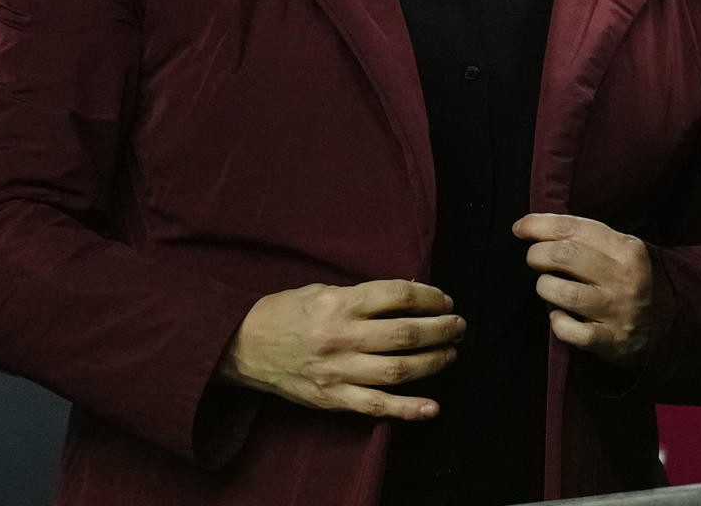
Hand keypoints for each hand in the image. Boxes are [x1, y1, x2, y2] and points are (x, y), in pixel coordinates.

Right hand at [214, 279, 462, 420]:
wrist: (241, 347)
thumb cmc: (285, 313)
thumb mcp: (323, 290)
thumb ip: (364, 295)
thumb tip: (410, 296)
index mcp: (340, 303)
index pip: (398, 296)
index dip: (429, 297)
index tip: (445, 300)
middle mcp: (342, 337)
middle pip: (405, 334)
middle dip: (440, 329)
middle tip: (459, 326)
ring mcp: (338, 371)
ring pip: (398, 370)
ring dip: (433, 362)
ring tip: (451, 353)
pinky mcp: (332, 398)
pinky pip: (376, 407)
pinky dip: (408, 409)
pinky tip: (432, 407)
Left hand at [515, 213, 652, 365]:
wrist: (667, 324)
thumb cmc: (629, 281)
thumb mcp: (621, 251)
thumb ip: (587, 238)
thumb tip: (537, 227)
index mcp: (626, 248)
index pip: (574, 228)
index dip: (539, 225)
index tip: (520, 228)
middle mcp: (624, 277)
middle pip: (565, 256)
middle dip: (537, 255)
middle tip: (534, 259)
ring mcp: (618, 310)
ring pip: (564, 293)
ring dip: (545, 287)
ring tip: (547, 286)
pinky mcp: (610, 339)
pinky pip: (570, 331)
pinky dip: (557, 323)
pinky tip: (559, 316)